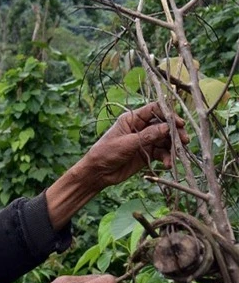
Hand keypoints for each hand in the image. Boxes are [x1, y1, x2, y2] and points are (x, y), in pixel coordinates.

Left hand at [45, 103, 188, 228]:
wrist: (98, 173)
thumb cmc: (106, 153)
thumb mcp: (127, 143)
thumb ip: (147, 135)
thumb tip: (167, 127)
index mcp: (132, 119)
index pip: (154, 109)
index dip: (168, 114)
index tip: (179, 123)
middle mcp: (140, 128)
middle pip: (163, 125)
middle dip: (175, 132)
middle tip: (184, 140)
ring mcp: (144, 141)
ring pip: (164, 140)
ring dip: (172, 147)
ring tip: (176, 156)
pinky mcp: (146, 154)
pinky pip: (161, 153)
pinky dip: (166, 158)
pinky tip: (167, 165)